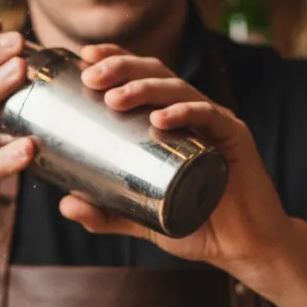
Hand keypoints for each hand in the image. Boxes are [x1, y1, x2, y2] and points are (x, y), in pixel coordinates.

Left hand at [61, 45, 295, 284]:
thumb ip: (106, 213)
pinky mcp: (235, 139)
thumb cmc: (196, 226)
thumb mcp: (142, 219)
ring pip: (178, 90)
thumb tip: (64, 205)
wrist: (242, 248)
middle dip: (121, 68)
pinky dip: (184, 113)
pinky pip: (209, 117)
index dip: (115, 60)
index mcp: (171, 122)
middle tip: (90, 77)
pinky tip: (160, 118)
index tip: (83, 58)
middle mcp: (193, 114)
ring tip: (115, 96)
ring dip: (144, 88)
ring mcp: (215, 123)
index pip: (142, 78)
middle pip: (155, 74)